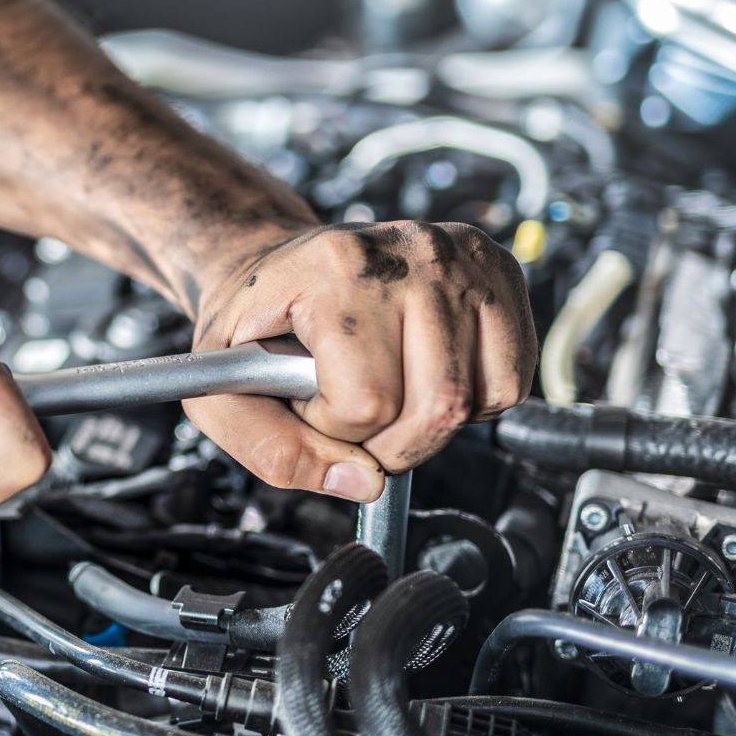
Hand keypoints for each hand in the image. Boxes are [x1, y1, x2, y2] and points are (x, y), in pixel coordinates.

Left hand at [185, 221, 535, 501]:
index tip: (308, 401)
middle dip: (389, 442)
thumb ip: (272, 449)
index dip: (333, 426)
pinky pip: (512, 379)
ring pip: (477, 400)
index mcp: (336, 268)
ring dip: (429, 423)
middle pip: (437, 406)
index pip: (368, 400)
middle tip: (351, 413)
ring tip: (385, 387)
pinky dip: (472, 401)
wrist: (275, 267)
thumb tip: (364, 483)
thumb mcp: (223, 390)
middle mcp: (410, 252)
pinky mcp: (498, 270)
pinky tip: (424, 374)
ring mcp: (462, 257)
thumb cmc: (253, 325)